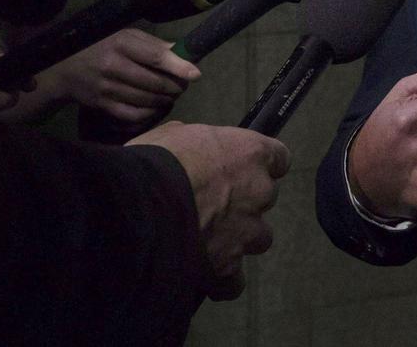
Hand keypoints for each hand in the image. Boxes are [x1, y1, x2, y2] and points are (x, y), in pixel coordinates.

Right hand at [48, 28, 200, 123]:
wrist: (66, 69)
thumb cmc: (104, 47)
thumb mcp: (126, 37)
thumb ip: (154, 45)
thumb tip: (183, 53)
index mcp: (121, 44)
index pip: (154, 56)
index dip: (178, 66)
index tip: (195, 74)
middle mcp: (113, 66)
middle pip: (153, 82)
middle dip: (175, 86)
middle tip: (184, 85)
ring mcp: (106, 88)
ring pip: (146, 99)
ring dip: (165, 99)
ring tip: (172, 95)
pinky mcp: (102, 105)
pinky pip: (133, 114)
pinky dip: (150, 113)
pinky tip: (156, 106)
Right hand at [129, 121, 289, 299]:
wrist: (137, 208)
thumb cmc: (155, 163)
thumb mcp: (173, 135)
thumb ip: (196, 142)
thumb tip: (190, 147)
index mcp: (250, 154)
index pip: (278, 158)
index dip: (261, 165)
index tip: (246, 170)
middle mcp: (258, 192)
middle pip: (264, 199)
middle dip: (243, 203)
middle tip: (209, 204)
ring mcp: (247, 231)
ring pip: (257, 238)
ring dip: (237, 239)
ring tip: (204, 240)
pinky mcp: (228, 267)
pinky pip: (234, 281)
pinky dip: (222, 281)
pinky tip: (202, 277)